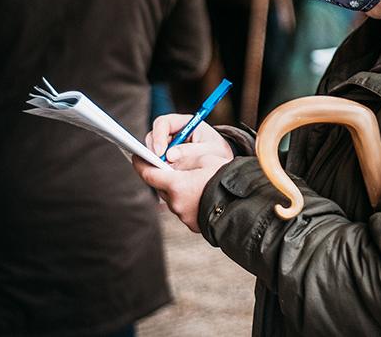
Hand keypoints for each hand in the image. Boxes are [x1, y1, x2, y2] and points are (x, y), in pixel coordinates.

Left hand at [133, 115, 233, 231]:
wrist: (243, 205)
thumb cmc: (226, 178)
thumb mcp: (206, 159)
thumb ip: (184, 160)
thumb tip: (170, 159)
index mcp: (177, 185)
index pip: (148, 174)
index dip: (140, 164)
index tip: (136, 156)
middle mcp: (175, 203)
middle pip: (161, 187)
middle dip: (163, 176)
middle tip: (170, 167)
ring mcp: (183, 216)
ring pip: (173, 198)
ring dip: (178, 189)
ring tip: (194, 181)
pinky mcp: (192, 224)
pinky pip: (184, 209)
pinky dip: (188, 200)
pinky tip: (201, 194)